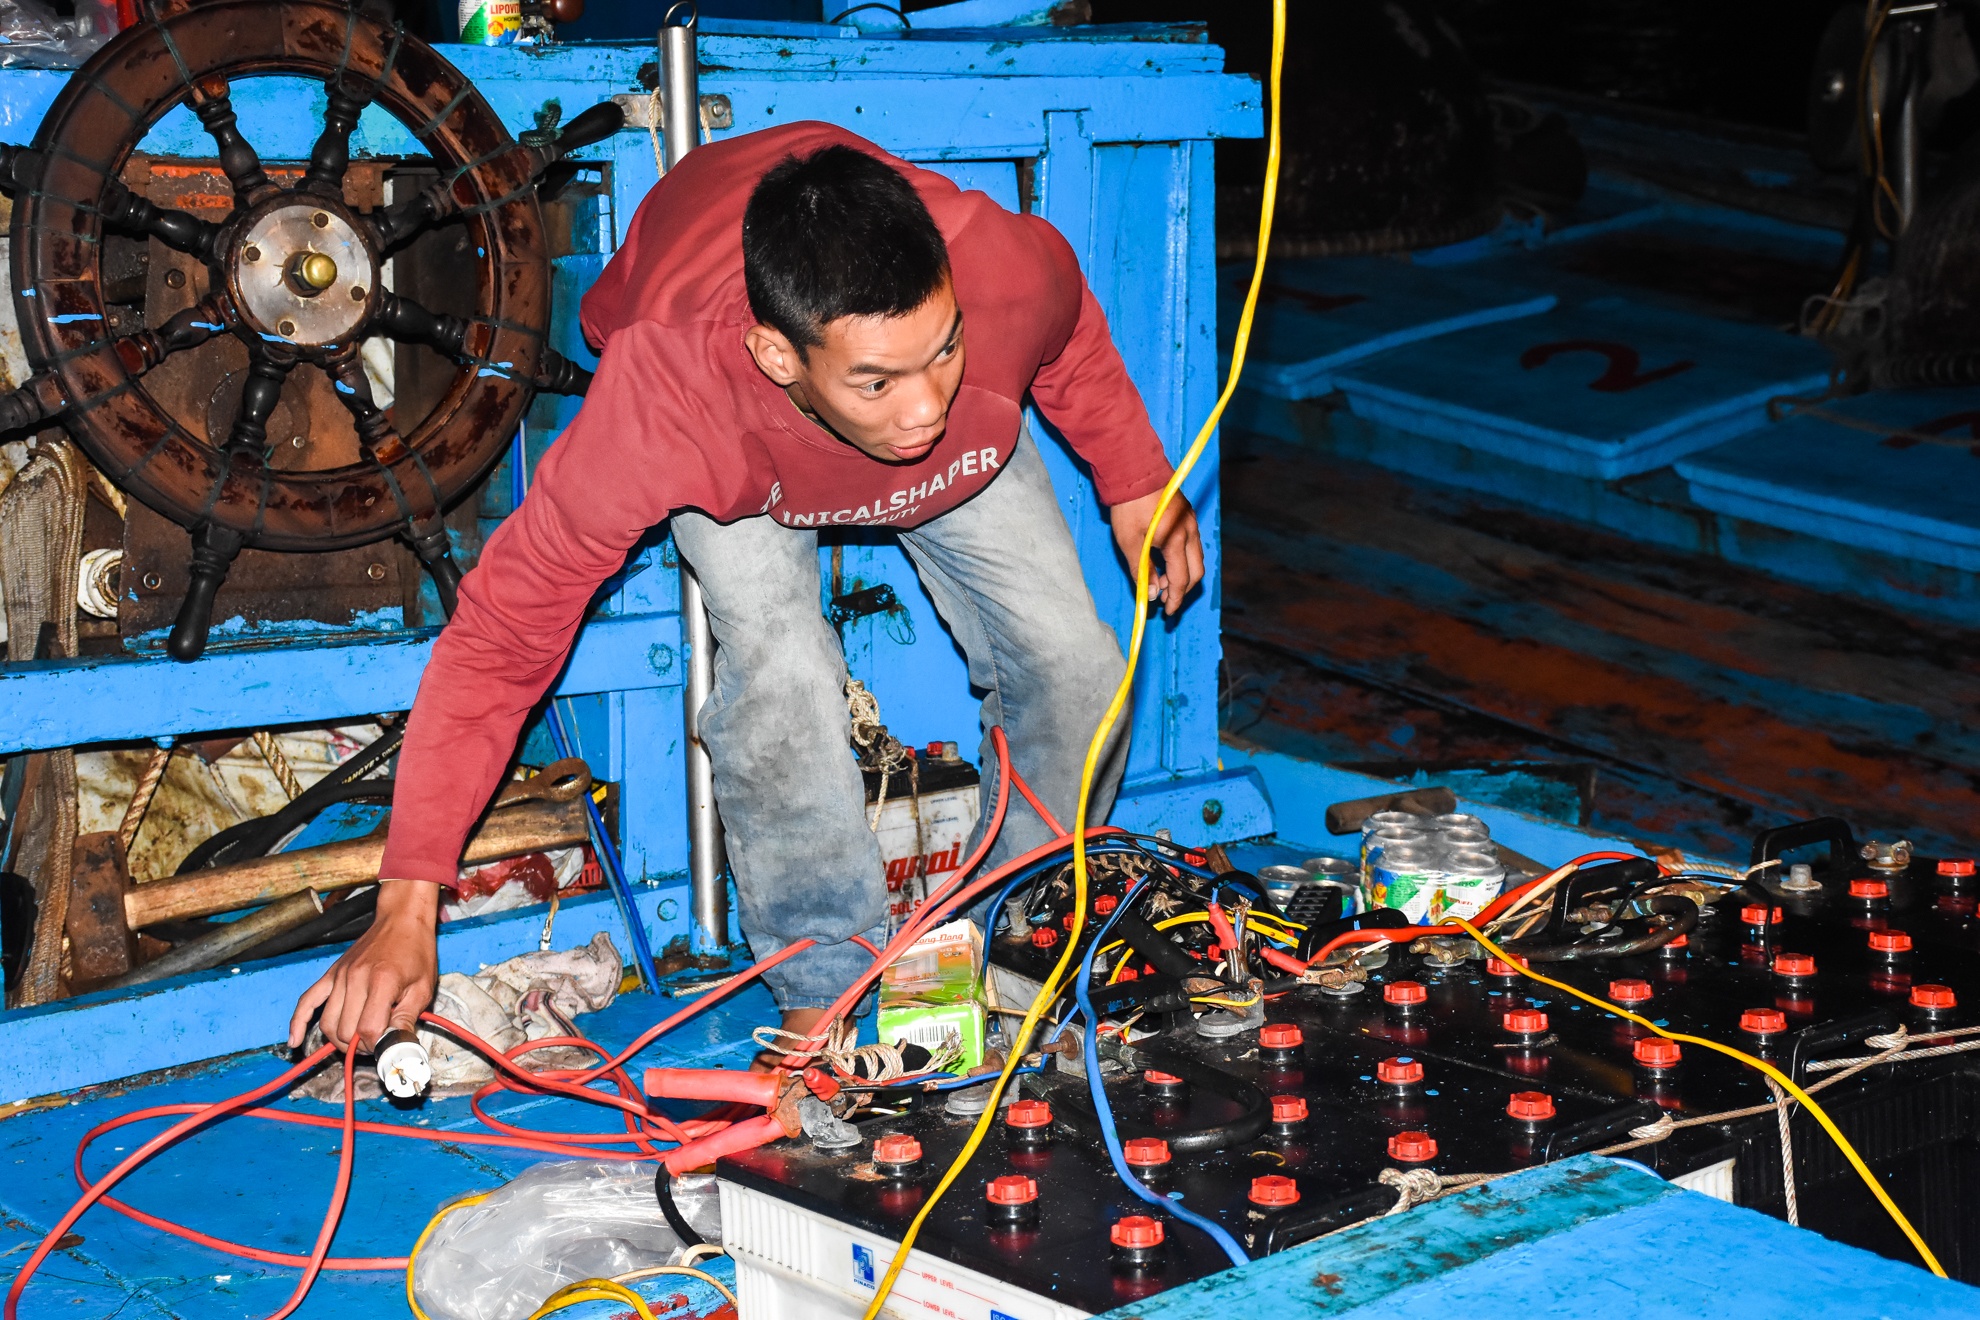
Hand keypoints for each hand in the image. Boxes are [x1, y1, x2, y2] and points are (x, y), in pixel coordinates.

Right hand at [288, 879, 440, 1051]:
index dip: (377, 1045)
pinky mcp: (330, 974)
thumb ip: (407, 1018)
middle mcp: (355, 978)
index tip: (388, 1045)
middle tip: (375, 1043)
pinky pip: (307, 1001)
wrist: (401, 920)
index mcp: (381, 981)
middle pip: (345, 1031)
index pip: (368, 1029)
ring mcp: (339, 976)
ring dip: (339, 1041)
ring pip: (327, 1023)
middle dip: (359, 1046)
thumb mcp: (423, 987)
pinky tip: (295, 1041)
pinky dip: (298, 1023)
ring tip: (357, 1042)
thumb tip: (397, 1047)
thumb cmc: (416, 951)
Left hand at [1109, 487, 1203, 616]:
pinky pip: (1192, 545)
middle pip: (1196, 571)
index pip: (1181, 580)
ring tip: (1162, 582)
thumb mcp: (1130, 542)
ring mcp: (1191, 523)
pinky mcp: (1188, 516)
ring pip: (1196, 558)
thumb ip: (1142, 570)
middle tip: (1166, 601)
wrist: (1134, 471)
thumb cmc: (1129, 506)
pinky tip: (1166, 562)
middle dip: (1183, 590)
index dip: (1175, 599)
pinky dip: (1183, 559)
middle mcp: (1190, 532)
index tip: (1167, 612)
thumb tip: (1152, 594)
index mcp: (1176, 540)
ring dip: (1183, 574)